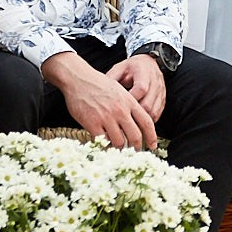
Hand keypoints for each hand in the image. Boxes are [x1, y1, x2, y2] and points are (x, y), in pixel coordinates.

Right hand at [43, 53, 158, 149]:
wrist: (79, 79)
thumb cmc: (99, 85)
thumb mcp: (120, 91)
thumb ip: (128, 106)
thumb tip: (135, 123)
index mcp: (130, 102)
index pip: (147, 122)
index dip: (152, 136)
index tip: (153, 146)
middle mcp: (121, 111)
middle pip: (135, 135)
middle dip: (136, 147)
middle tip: (134, 152)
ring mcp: (107, 117)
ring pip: (120, 141)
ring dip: (120, 148)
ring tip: (118, 150)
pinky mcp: (92, 123)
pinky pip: (102, 141)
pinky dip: (104, 146)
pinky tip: (104, 146)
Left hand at [108, 53, 167, 122]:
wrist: (149, 63)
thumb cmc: (132, 67)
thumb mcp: (119, 68)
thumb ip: (111, 79)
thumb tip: (98, 92)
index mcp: (143, 73)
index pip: (141, 89)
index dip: (131, 100)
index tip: (119, 108)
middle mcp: (155, 83)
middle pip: (148, 104)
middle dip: (135, 116)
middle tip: (122, 123)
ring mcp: (160, 92)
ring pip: (154, 111)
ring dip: (141, 121)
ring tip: (129, 127)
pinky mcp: (162, 99)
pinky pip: (157, 113)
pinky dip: (148, 120)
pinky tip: (138, 124)